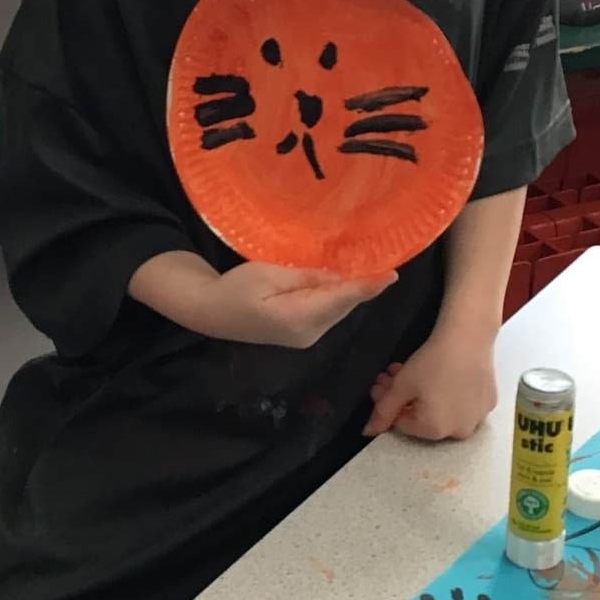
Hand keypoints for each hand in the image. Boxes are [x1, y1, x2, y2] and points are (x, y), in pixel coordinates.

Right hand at [203, 262, 396, 348]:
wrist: (209, 312)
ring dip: (351, 292)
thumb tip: (338, 276)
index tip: (391, 275)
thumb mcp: (268, 273)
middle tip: (385, 263)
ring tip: (371, 269)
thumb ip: (305, 277)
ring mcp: (306, 337)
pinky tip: (345, 282)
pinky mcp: (301, 334)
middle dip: (363, 287)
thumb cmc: (233, 289)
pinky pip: (327, 313)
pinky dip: (337, 298)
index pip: (340, 299)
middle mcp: (308, 333)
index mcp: (298, 318)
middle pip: (343, 306)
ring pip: (337, 310)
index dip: (367, 286)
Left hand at [365, 325, 496, 440]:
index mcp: (436, 431)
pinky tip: (442, 373)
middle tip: (392, 374)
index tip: (381, 384)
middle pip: (422, 416)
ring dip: (423, 393)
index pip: (402, 423)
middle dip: (403, 396)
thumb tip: (367, 432)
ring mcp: (478, 417)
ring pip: (442, 409)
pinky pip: (462, 403)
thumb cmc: (432, 362)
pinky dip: (448, 392)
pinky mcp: (489, 401)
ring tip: (412, 370)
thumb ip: (383, 412)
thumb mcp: (402, 386)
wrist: (469, 336)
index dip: (388, 402)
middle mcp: (460, 431)